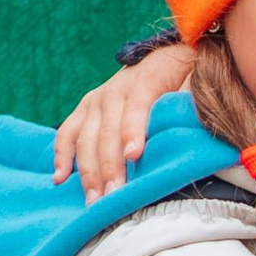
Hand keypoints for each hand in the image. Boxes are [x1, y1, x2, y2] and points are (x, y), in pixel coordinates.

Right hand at [53, 37, 193, 197]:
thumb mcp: (194, 80)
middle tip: (113, 196)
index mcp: (144, 81)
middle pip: (107, 131)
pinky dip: (61, 156)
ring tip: (93, 199)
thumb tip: (194, 119)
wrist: (164, 57)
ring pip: (85, 137)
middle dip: (109, 165)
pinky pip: (67, 134)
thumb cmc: (183, 78)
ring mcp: (95, 101)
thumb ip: (192, 99)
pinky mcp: (84, 110)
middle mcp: (114, 90)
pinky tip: (60, 179)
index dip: (133, 131)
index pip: (137, 107)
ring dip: (87, 170)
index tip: (134, 156)